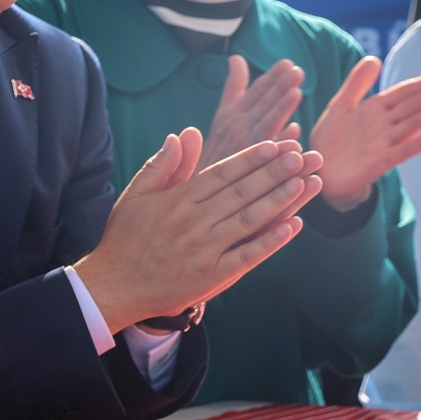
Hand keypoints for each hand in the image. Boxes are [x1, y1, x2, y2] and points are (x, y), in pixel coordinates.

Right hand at [75, 129, 322, 333]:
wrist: (115, 286)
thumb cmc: (124, 239)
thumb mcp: (135, 195)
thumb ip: (161, 165)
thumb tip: (182, 134)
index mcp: (177, 200)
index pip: (221, 173)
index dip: (250, 159)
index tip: (275, 145)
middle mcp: (194, 222)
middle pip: (242, 192)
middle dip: (275, 173)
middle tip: (302, 157)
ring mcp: (206, 249)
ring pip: (250, 219)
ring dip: (280, 200)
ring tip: (305, 182)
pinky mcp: (213, 275)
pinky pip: (249, 256)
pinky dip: (272, 241)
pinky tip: (293, 226)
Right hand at [201, 56, 303, 167]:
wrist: (200, 190)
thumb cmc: (218, 149)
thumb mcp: (223, 113)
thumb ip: (234, 87)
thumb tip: (236, 58)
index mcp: (230, 115)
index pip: (254, 92)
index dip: (271, 78)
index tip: (287, 64)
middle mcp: (237, 129)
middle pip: (262, 105)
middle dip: (278, 87)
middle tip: (295, 72)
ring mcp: (244, 147)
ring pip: (266, 125)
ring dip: (280, 109)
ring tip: (295, 93)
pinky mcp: (251, 168)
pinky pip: (268, 153)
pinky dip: (280, 141)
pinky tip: (294, 131)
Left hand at [309, 58, 420, 210]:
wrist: (320, 172)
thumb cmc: (332, 139)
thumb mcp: (341, 106)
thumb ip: (357, 84)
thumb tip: (374, 58)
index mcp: (375, 109)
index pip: (405, 92)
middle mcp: (384, 124)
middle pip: (415, 105)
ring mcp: (384, 142)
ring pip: (414, 124)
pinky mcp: (380, 162)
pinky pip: (403, 150)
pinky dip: (420, 142)